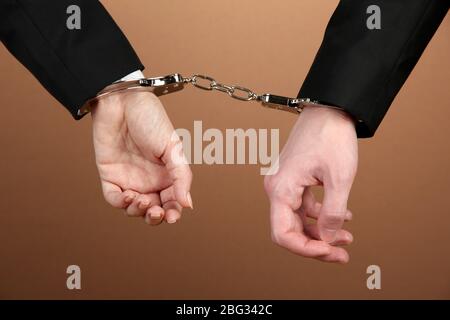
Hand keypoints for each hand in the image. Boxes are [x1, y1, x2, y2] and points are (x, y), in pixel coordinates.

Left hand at [91, 91, 192, 224]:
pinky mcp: (110, 175)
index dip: (173, 212)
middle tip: (157, 212)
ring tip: (142, 201)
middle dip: (156, 217)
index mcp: (168, 174)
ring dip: (138, 211)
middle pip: (153, 209)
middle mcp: (149, 179)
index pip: (172, 201)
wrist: (122, 100)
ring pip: (133, 208)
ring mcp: (129, 178)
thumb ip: (181, 176)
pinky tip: (128, 195)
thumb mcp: (173, 148)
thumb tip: (188, 204)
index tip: (174, 216)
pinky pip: (113, 198)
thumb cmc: (151, 118)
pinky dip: (120, 202)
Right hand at [264, 105, 357, 262]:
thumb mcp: (339, 178)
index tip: (331, 252)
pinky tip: (344, 217)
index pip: (284, 235)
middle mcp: (276, 189)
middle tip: (343, 253)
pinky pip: (302, 206)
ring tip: (348, 237)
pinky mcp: (293, 179)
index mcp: (280, 189)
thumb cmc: (331, 136)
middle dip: (316, 244)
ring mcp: (283, 184)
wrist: (329, 108)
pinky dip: (320, 215)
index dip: (306, 250)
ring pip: (297, 220)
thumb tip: (329, 239)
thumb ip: (333, 213)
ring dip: (321, 232)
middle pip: (290, 230)